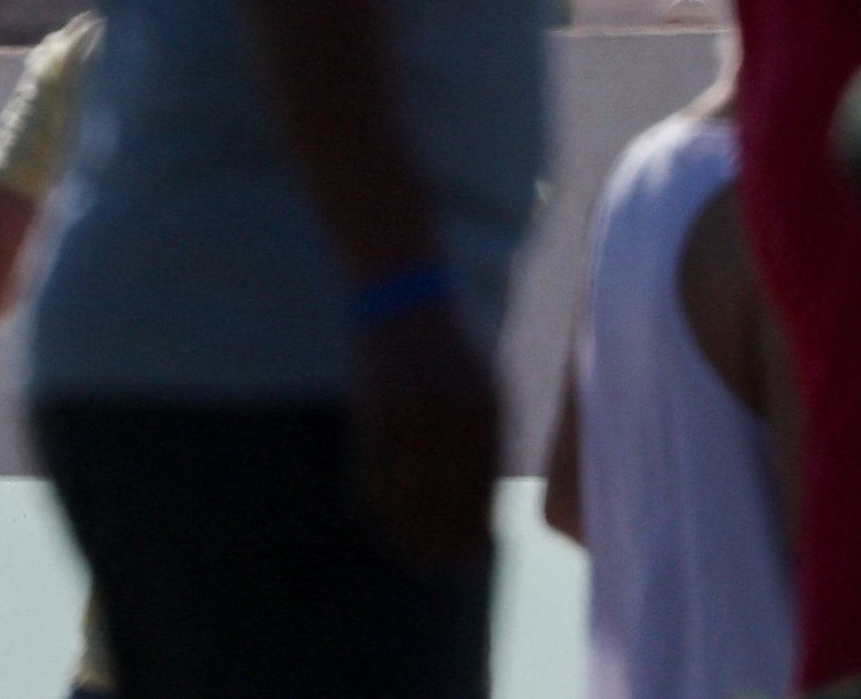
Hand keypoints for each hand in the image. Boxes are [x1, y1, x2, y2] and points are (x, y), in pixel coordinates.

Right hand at [346, 296, 503, 575]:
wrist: (404, 296)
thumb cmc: (451, 350)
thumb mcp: (482, 387)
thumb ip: (488, 441)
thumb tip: (487, 506)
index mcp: (488, 409)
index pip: (484, 491)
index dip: (477, 530)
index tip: (473, 556)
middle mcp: (452, 415)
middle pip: (445, 501)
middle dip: (441, 541)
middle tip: (436, 564)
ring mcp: (410, 413)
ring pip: (405, 494)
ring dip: (404, 531)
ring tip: (407, 552)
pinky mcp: (373, 410)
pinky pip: (372, 472)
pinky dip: (375, 502)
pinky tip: (379, 518)